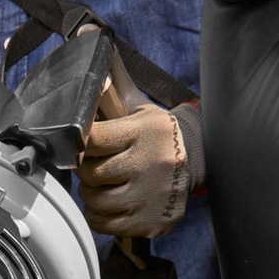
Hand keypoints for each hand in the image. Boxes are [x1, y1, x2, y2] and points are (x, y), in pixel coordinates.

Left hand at [76, 97, 191, 237]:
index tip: (80, 144)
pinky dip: (98, 215)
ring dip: (91, 194)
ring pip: (94, 201)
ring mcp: (151, 196)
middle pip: (91, 173)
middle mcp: (150, 164)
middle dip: (85, 170)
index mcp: (145, 133)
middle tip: (93, 166)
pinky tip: (108, 204)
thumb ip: (116, 89)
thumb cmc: (159, 137)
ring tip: (102, 186)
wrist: (198, 163)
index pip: (93, 139)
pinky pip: (104, 223)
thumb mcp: (142, 112)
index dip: (79, 143)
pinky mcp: (151, 221)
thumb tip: (101, 54)